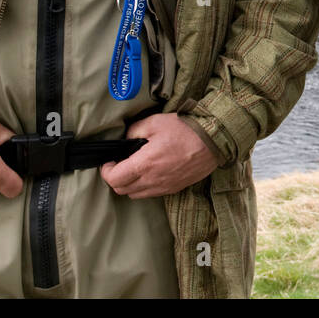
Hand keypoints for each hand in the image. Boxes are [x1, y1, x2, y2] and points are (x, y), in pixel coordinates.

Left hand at [100, 113, 219, 197]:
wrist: (212, 140)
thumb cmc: (184, 130)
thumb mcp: (154, 122)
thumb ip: (134, 131)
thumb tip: (126, 139)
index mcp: (144, 164)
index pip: (114, 179)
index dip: (106, 171)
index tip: (109, 162)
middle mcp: (152, 180)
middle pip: (122, 190)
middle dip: (116, 178)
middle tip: (119, 165)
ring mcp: (164, 187)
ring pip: (135, 195)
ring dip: (129, 184)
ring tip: (134, 169)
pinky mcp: (173, 188)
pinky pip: (151, 194)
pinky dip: (144, 187)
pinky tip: (149, 173)